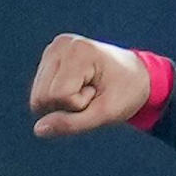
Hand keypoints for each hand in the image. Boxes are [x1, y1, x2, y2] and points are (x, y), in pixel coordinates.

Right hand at [29, 34, 155, 137]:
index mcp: (77, 51)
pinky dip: (60, 97)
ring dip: (63, 102)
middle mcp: (60, 45)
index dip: (78, 104)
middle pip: (42, 96)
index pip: (57, 95)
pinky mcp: (49, 57)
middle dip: (68, 105)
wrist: (137, 75)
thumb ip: (72, 124)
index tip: (98, 93)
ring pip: (38, 96)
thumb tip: (38, 129)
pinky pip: (41, 91)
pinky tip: (78, 87)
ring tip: (86, 90)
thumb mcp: (105, 114)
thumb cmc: (127, 93)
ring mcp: (53, 49)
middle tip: (92, 94)